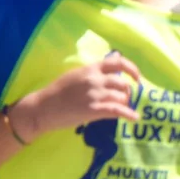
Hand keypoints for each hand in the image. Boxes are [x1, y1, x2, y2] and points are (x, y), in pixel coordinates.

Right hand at [14, 53, 141, 137]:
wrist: (42, 108)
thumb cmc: (58, 92)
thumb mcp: (76, 74)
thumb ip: (95, 70)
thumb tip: (115, 61)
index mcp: (91, 68)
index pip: (118, 63)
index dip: (132, 69)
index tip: (137, 77)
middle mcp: (95, 79)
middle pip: (123, 84)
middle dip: (126, 93)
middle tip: (124, 99)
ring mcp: (94, 94)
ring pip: (121, 97)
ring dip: (124, 104)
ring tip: (121, 108)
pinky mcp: (93, 109)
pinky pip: (117, 110)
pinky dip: (128, 114)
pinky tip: (134, 117)